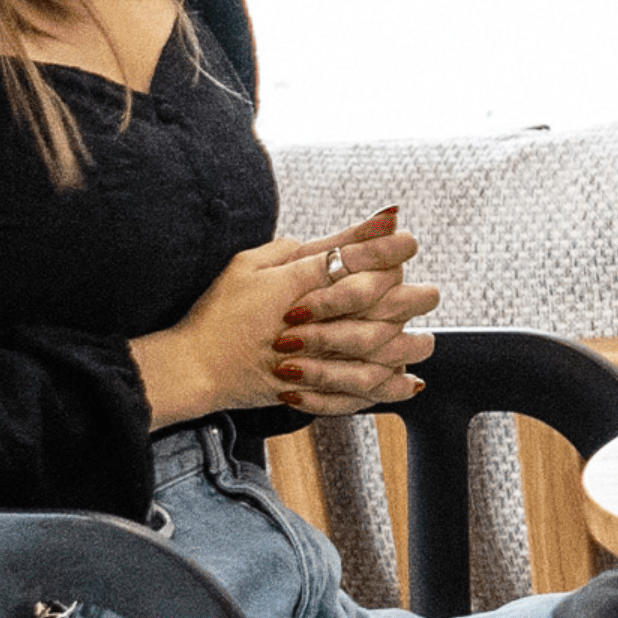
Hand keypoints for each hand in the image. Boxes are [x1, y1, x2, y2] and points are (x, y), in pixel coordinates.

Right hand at [138, 214, 409, 423]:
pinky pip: (368, 392)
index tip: (407, 241)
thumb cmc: (220, 312)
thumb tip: (357, 225)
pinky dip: (393, 387)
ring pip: (389, 351)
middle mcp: (319, 319)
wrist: (194, 368)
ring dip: (411, 344)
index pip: (364, 257)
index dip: (393, 246)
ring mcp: (320, 358)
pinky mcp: (317, 391)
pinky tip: (409, 381)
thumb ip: (307, 247)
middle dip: (415, 296)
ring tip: (420, 339)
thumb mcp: (252, 264)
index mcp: (302, 282)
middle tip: (423, 293)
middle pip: (390, 302)